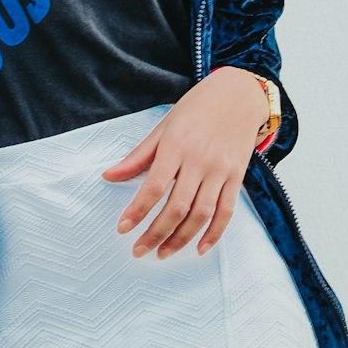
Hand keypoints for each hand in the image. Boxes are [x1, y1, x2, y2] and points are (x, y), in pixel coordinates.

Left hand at [101, 69, 268, 258]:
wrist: (238, 95)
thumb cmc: (196, 109)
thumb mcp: (164, 126)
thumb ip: (138, 156)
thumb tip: (109, 176)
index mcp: (176, 146)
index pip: (154, 186)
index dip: (137, 211)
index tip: (123, 229)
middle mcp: (199, 161)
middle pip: (177, 207)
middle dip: (156, 233)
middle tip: (139, 250)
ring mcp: (220, 170)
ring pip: (201, 214)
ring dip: (181, 239)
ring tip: (163, 253)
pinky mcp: (237, 177)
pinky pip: (226, 212)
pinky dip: (214, 234)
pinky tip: (199, 248)